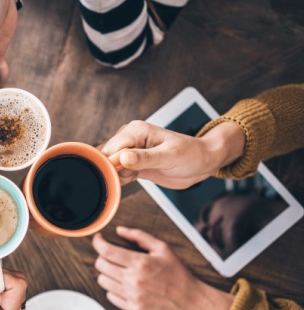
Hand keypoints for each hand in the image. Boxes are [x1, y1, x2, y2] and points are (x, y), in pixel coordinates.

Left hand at [92, 226, 232, 309]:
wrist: (189, 301)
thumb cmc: (177, 273)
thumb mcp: (162, 248)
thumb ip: (139, 236)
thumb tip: (119, 230)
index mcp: (140, 263)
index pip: (106, 251)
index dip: (98, 242)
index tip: (99, 239)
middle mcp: (133, 280)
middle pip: (100, 265)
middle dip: (102, 256)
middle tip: (111, 254)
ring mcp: (132, 296)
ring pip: (102, 280)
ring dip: (106, 272)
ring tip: (118, 269)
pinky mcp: (132, 308)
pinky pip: (109, 296)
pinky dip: (113, 288)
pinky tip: (123, 283)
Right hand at [100, 120, 245, 188]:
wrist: (203, 163)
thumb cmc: (191, 154)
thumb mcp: (169, 156)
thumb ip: (145, 158)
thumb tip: (122, 158)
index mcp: (137, 130)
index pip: (112, 148)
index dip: (112, 163)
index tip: (121, 175)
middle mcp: (130, 138)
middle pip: (107, 156)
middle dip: (112, 171)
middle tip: (130, 178)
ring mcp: (131, 151)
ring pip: (110, 166)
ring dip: (116, 176)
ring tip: (134, 177)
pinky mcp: (133, 164)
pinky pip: (118, 172)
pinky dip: (121, 179)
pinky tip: (133, 180)